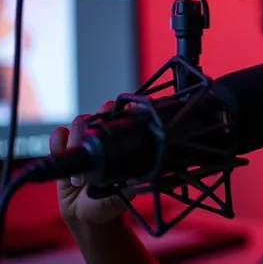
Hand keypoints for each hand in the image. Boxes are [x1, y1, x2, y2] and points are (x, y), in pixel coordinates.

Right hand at [49, 101, 132, 224]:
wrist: (88, 217)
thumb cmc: (110, 202)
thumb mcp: (125, 192)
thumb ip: (131, 179)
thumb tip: (139, 167)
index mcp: (119, 143)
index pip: (117, 116)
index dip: (115, 111)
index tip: (113, 114)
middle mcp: (101, 138)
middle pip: (93, 117)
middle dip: (90, 134)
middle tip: (92, 159)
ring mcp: (81, 143)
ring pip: (76, 124)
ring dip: (75, 145)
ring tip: (80, 177)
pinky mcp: (62, 151)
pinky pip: (57, 136)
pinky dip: (58, 143)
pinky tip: (63, 156)